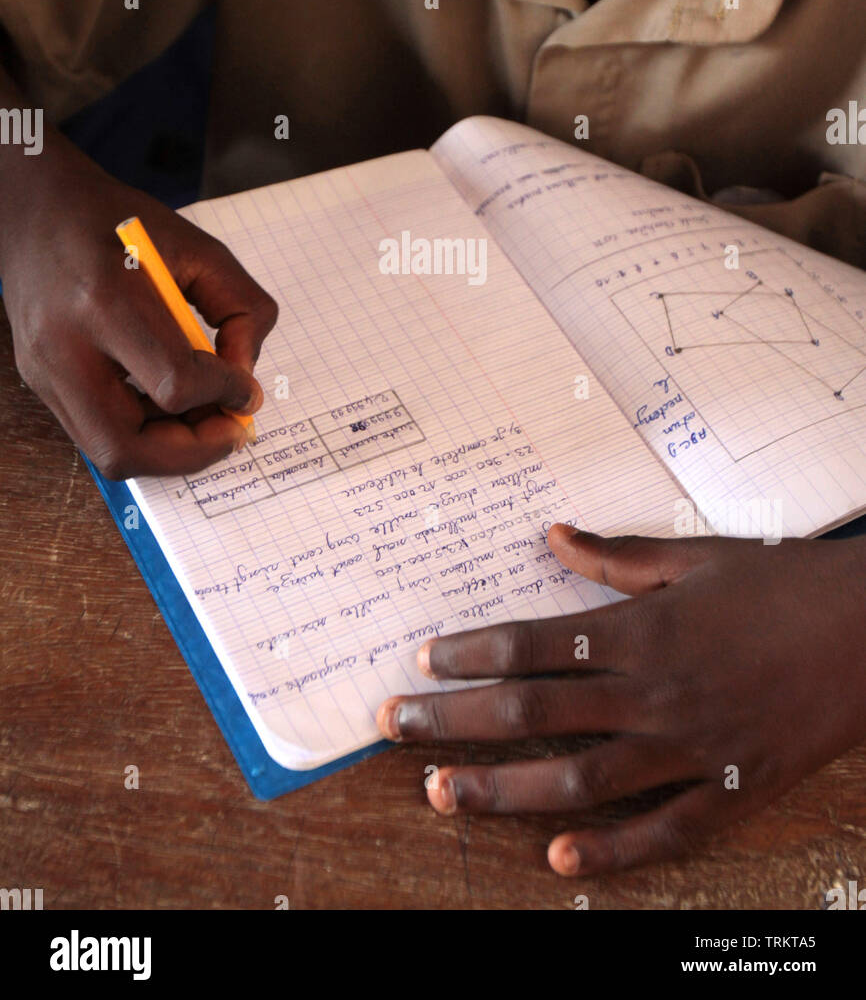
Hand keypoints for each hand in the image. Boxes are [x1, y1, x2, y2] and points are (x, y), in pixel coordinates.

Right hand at [1, 141, 277, 477]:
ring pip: (108, 453)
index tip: (247, 389)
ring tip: (203, 416)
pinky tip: (169, 405)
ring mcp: (45, 371)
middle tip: (229, 431)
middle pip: (127, 446)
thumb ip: (239, 307)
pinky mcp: (41, 382)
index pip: (174, 382)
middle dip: (192, 452)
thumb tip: (244, 376)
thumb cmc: (118, 222)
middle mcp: (64, 345)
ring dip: (168, 451)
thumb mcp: (197, 247)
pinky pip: (97, 433)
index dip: (223, 394)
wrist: (36, 209)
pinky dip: (144, 433)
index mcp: (105, 300)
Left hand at [376, 524, 865, 875]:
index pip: (532, 644)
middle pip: (533, 713)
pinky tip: (555, 861)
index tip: (424, 661)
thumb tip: (552, 534)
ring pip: (578, 781)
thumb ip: (617, 556)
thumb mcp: (696, 557)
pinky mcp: (731, 792)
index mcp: (642, 629)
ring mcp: (690, 749)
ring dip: (501, 790)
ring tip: (440, 793)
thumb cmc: (783, 585)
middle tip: (391, 725)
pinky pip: (662, 833)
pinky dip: (609, 853)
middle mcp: (653, 692)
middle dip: (453, 720)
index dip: (469, 654)